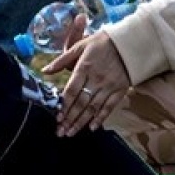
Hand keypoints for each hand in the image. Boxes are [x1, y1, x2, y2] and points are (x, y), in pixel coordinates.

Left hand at [43, 20, 131, 135]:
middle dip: (70, 119)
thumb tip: (45, 70)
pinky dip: (101, 118)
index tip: (57, 118)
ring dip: (81, 122)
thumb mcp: (80, 45)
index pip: (71, 91)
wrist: (129, 42)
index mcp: (84, 67)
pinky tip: (92, 127)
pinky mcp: (120, 90)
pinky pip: (109, 107)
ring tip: (71, 132)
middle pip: (80, 103)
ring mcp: (109, 86)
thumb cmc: (102, 42)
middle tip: (60, 132)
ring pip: (93, 108)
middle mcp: (96, 79)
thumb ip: (62, 60)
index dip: (63, 106)